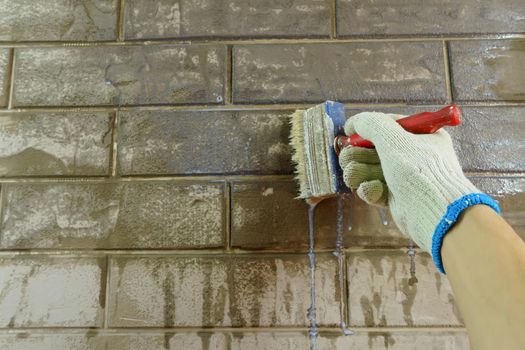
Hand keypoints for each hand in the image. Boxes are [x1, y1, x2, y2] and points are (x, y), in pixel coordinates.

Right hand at [338, 112, 497, 271]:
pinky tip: (368, 190)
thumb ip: (372, 125)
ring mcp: (405, 177)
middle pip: (374, 149)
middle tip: (346, 159)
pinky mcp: (397, 198)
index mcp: (421, 136)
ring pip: (371, 170)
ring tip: (352, 176)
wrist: (435, 212)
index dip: (366, 128)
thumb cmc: (419, 171)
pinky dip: (369, 190)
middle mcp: (414, 155)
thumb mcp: (394, 139)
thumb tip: (354, 123)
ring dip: (358, 172)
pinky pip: (376, 189)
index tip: (349, 133)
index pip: (388, 125)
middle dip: (357, 154)